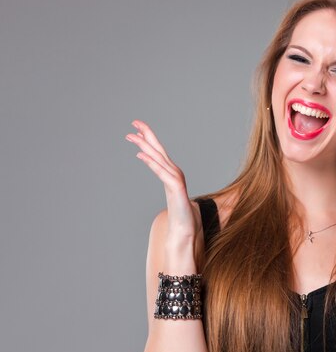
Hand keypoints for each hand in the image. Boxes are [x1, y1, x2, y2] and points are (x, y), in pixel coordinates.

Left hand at [125, 119, 198, 242]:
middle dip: (147, 135)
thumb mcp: (171, 194)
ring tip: (133, 136)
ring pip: (159, 158)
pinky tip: (141, 155)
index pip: (158, 152)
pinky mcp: (176, 188)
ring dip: (146, 146)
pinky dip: (152, 162)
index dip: (148, 138)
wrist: (185, 230)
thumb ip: (168, 182)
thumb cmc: (179, 214)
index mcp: (171, 173)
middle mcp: (174, 172)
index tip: (136, 128)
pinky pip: (161, 173)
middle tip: (134, 122)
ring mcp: (175, 180)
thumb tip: (162, 175)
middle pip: (159, 150)